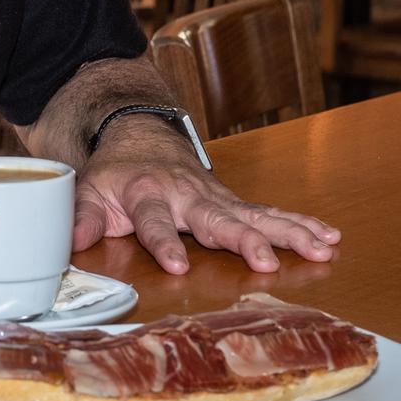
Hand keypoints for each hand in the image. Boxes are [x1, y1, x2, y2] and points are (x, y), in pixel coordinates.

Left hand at [72, 138, 340, 274]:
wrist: (138, 135)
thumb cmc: (114, 174)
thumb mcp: (87, 191)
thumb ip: (81, 218)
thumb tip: (71, 242)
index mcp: (147, 193)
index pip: (154, 221)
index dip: (164, 243)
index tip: (178, 265)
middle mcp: (186, 193)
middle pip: (216, 218)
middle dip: (242, 240)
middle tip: (265, 261)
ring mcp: (214, 196)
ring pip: (253, 213)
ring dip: (287, 231)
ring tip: (321, 247)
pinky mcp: (233, 202)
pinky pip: (268, 213)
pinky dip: (299, 223)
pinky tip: (329, 236)